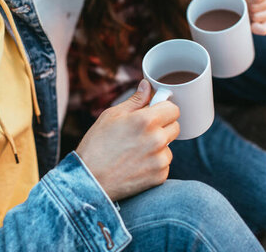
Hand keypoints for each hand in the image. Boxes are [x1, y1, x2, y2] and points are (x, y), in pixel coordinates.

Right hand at [76, 80, 179, 200]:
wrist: (89, 180)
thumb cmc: (97, 145)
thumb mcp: (111, 115)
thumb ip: (135, 100)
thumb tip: (147, 85)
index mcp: (147, 120)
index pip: (173, 108)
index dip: (163, 109)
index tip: (154, 113)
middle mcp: (158, 139)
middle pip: (175, 126)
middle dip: (162, 126)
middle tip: (142, 132)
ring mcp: (160, 159)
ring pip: (169, 146)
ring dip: (159, 146)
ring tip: (136, 151)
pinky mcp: (160, 176)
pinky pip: (164, 164)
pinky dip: (154, 163)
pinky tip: (137, 164)